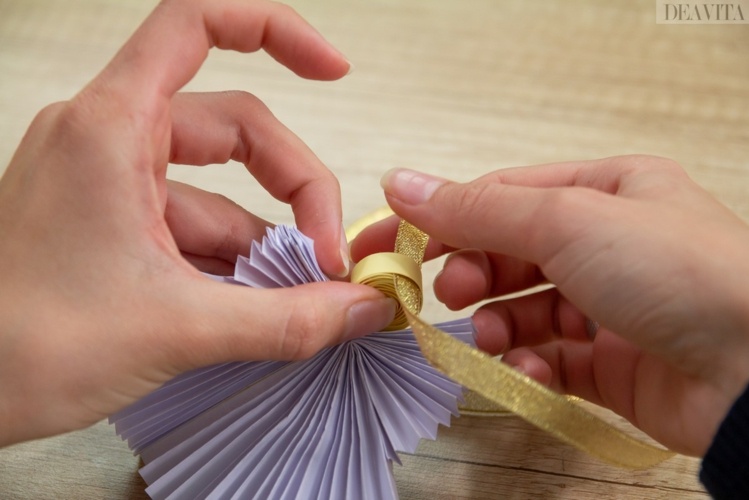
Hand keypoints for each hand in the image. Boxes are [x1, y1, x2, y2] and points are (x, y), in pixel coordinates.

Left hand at [0, 0, 394, 446]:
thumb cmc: (21, 346)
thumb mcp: (177, 329)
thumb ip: (286, 319)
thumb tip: (361, 309)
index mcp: (111, 127)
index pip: (197, 25)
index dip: (275, 32)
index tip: (333, 70)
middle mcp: (110, 140)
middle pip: (237, 128)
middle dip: (296, 191)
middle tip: (329, 260)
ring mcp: (112, 184)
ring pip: (220, 191)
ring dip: (267, 244)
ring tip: (303, 300)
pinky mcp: (115, 226)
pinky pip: (195, 228)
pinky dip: (235, 263)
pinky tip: (262, 306)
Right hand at [351, 155, 748, 455]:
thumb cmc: (676, 270)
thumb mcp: (565, 219)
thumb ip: (476, 209)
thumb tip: (402, 184)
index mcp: (608, 189)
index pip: (504, 197)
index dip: (444, 217)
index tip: (393, 241)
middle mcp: (610, 243)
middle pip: (511, 254)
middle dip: (473, 273)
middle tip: (445, 292)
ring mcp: (611, 305)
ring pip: (525, 309)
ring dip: (497, 323)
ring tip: (488, 336)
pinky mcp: (613, 364)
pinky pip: (550, 359)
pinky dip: (528, 364)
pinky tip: (526, 368)